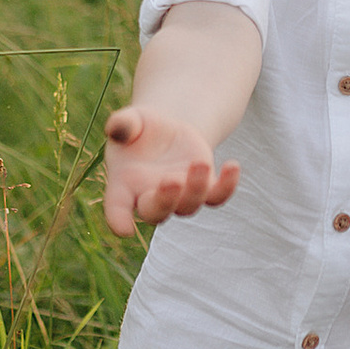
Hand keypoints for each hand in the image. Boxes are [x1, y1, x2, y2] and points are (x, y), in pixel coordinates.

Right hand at [104, 104, 241, 238]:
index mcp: (123, 185)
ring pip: (189, 206)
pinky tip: (232, 165)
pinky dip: (227, 186)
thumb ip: (122, 124)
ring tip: (200, 162)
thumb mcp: (131, 119)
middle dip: (165, 201)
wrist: (166, 130)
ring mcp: (179, 196)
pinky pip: (217, 196)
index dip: (118, 220)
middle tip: (172, 180)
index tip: (123, 228)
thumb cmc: (139, 128)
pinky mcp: (204, 188)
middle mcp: (150, 197)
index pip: (117, 209)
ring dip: (196, 189)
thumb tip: (117, 128)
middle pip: (156, 212)